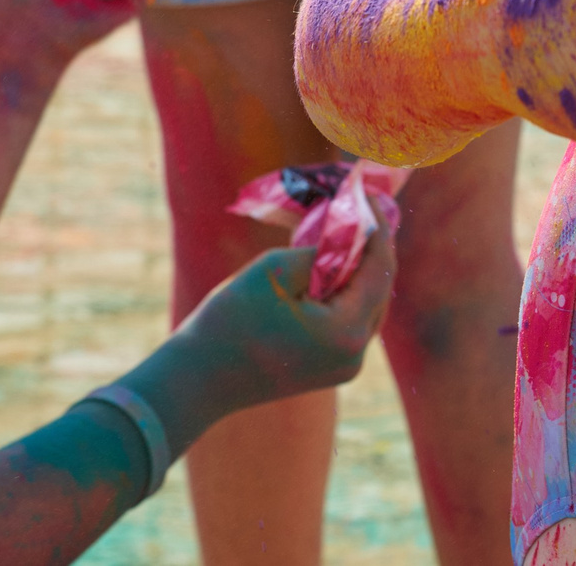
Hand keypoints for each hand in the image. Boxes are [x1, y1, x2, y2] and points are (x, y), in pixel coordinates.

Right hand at [170, 224, 396, 411]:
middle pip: (379, 288)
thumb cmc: (228, 322)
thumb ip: (322, 250)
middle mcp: (355, 355)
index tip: (367, 193)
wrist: (196, 381)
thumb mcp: (275, 269)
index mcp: (346, 333)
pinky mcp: (331, 369)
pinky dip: (345, 292)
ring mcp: (345, 367)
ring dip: (359, 269)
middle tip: (359, 208)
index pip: (379, 268)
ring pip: (367, 305)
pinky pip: (351, 322)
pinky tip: (332, 266)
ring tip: (347, 231)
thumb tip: (351, 232)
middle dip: (371, 246)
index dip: (376, 227)